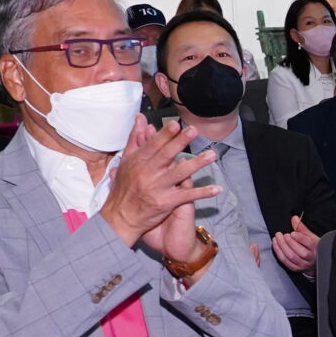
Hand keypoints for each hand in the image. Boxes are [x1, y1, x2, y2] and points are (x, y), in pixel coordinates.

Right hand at [98, 116, 220, 250]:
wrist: (119, 218)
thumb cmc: (124, 187)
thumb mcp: (126, 161)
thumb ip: (135, 139)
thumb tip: (141, 118)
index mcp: (138, 161)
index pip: (153, 145)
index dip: (165, 135)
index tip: (176, 124)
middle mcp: (148, 173)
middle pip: (166, 155)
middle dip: (181, 142)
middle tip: (194, 131)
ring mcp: (158, 188)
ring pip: (179, 173)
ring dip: (197, 164)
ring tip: (212, 155)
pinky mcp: (166, 203)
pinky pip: (187, 196)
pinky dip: (202, 193)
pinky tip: (216, 189)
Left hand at [271, 214, 318, 273]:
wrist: (314, 262)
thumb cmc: (312, 247)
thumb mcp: (310, 236)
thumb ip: (302, 228)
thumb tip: (294, 218)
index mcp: (315, 248)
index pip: (309, 244)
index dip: (300, 238)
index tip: (293, 233)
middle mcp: (309, 258)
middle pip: (299, 252)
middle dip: (289, 242)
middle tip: (283, 235)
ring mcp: (302, 264)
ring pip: (291, 256)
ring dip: (282, 246)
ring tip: (277, 238)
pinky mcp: (295, 268)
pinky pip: (285, 261)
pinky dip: (278, 252)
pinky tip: (275, 245)